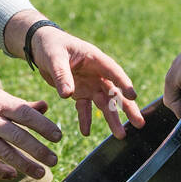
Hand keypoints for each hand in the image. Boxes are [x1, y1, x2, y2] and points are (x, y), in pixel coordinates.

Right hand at [0, 71, 61, 179]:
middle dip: (38, 150)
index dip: (43, 126)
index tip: (58, 136)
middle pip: (18, 136)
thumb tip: (45, 108)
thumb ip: (20, 104)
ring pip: (5, 152)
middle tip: (54, 160)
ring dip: (24, 164)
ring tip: (41, 173)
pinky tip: (12, 175)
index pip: (26, 114)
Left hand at [29, 26, 145, 138]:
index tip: (133, 96)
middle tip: (139, 123)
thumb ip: (61, 75)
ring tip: (120, 135)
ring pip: (104, 103)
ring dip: (112, 119)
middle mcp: (97, 73)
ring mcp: (90, 84)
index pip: (113, 72)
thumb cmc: (51, 46)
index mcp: (95, 59)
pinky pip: (84, 108)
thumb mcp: (54, 58)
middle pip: (115, 92)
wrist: (41, 47)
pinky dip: (85, 119)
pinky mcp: (80, 92)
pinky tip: (85, 133)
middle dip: (127, 108)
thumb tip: (67, 95)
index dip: (123, 83)